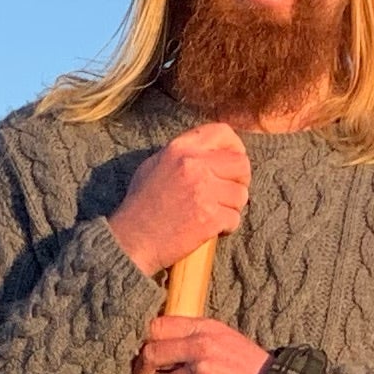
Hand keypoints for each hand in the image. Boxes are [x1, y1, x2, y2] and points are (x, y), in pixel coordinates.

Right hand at [107, 121, 248, 276]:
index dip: (235, 146)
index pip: (222, 133)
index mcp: (179, 149)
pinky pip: (234, 218)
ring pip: (241, 194)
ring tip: (215, 213)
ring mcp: (204, 191)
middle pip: (241, 164)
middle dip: (241, 179)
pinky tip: (212, 229)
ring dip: (232, 207)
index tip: (234, 160)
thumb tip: (210, 152)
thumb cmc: (141, 205)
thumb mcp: (154, 166)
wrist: (132, 240)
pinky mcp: (210, 218)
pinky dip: (227, 227)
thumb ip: (182, 155)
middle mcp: (194, 165)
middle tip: (230, 192)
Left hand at [136, 316, 269, 373]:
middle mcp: (201, 347)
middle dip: (144, 371)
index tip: (146, 355)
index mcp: (205, 329)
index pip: (159, 326)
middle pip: (152, 354)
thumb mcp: (226, 340)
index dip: (146, 341)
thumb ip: (196, 337)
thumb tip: (160, 343)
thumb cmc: (250, 370)